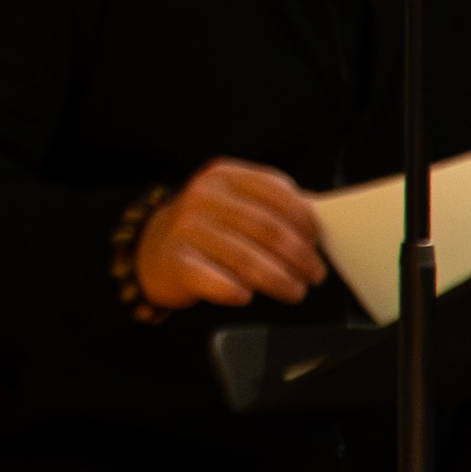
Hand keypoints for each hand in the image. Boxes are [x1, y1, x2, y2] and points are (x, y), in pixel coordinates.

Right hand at [136, 159, 326, 308]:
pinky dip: (236, 290)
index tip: (317, 241)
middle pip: (266, 228)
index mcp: (223, 176)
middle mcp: (203, 197)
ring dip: (279, 279)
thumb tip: (321, 223)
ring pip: (247, 258)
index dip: (304, 219)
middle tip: (313, 274)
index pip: (275, 191)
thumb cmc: (204, 229)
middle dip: (299, 255)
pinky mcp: (176, 261)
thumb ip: (272, 207)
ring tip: (294, 291)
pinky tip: (246, 295)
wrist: (149, 250)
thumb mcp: (233, 204)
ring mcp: (186, 228)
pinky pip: (214, 279)